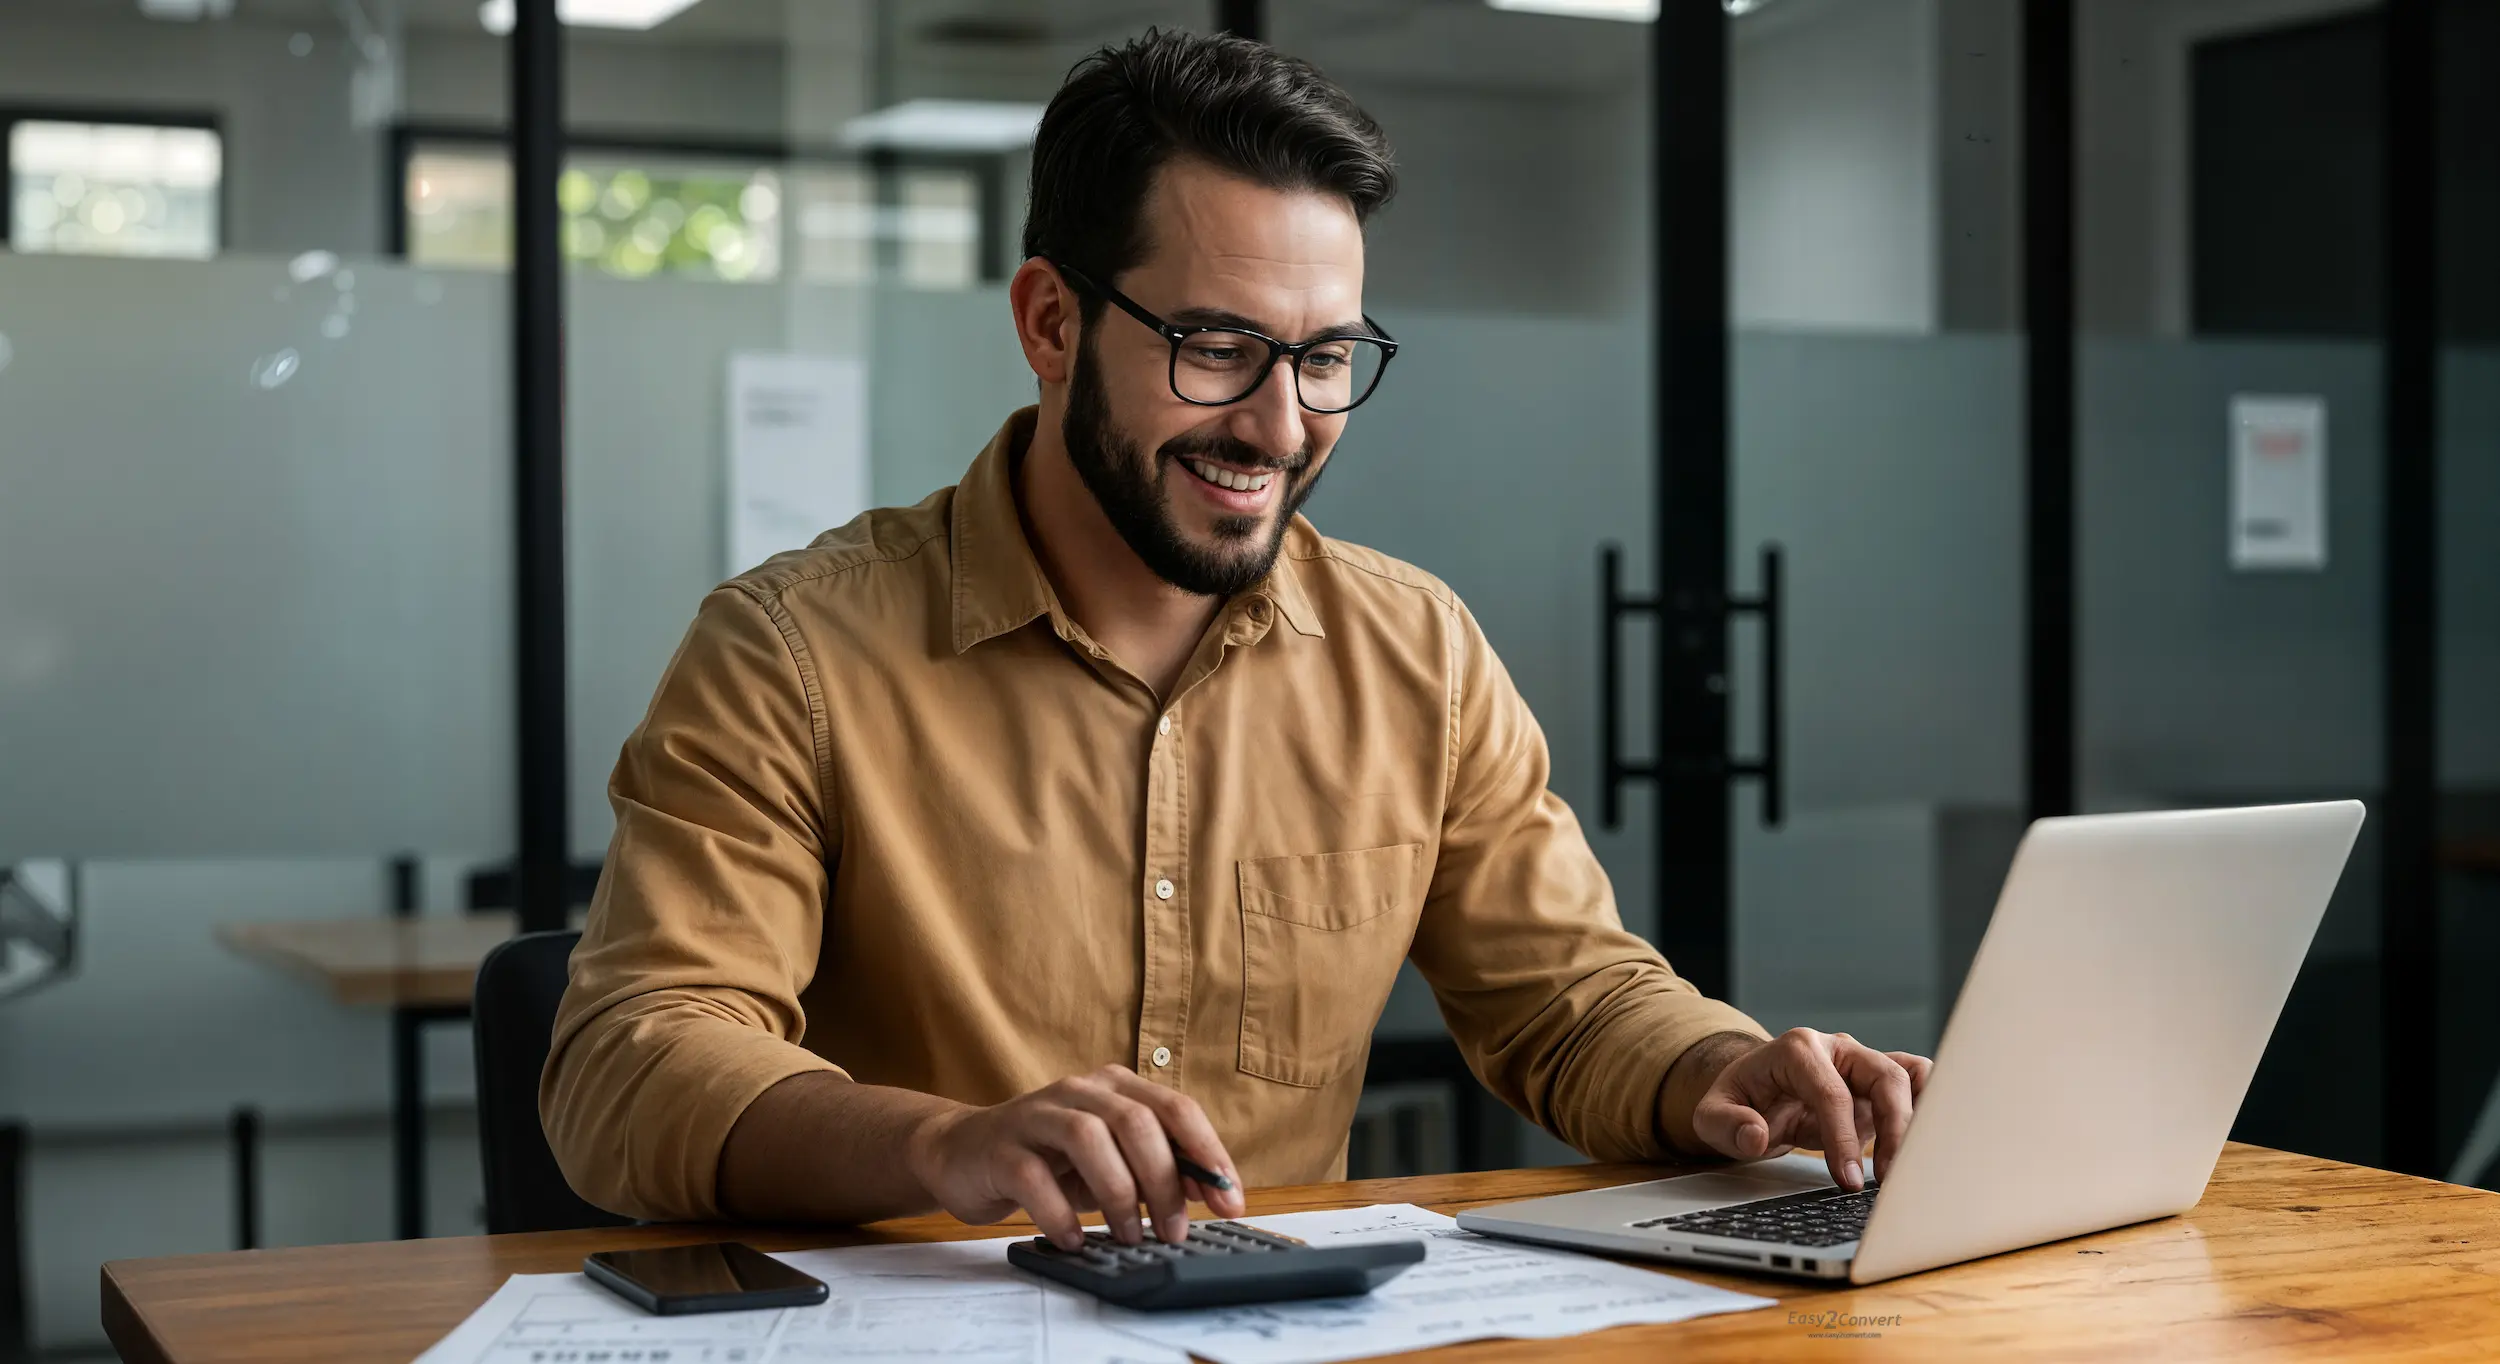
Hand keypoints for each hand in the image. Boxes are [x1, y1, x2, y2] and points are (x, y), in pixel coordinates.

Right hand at [903, 1065, 1247, 1249]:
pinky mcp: (1001, 1147)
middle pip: (1136, 1122)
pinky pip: (1034, 1177)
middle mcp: (1079, 1090)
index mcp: (1115, 1087)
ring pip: (1088, 1138)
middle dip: (1164, 1181)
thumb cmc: (1049, 1160)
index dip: (1208, 1153)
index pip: (1176, 1108)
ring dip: (1118, 1194)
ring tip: (1128, 1237)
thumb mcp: (1110, 1160)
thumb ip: (1155, 1167)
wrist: (962, 1153)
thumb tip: (1209, 1191)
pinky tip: (1074, 1239)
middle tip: (1174, 1231)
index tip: (1229, 1199)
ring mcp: (1036, 1114)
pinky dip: (1060, 1213)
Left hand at [1679, 1029, 1932, 1190]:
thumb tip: (1754, 1135)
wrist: (1753, 1093)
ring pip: (1911, 1077)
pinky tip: (1928, 1143)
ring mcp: (1863, 1063)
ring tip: (1916, 1164)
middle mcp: (1838, 1049)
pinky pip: (1918, 1082)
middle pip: (1885, 1077)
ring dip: (1920, 1119)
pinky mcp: (1879, 1084)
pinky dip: (1931, 1106)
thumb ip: (1727, 1125)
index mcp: (1798, 1049)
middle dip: (1895, 1130)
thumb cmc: (1739, 1101)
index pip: (1832, 1092)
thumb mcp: (1712, 1116)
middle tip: (1890, 1180)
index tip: (1849, 1179)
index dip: (1844, 1138)